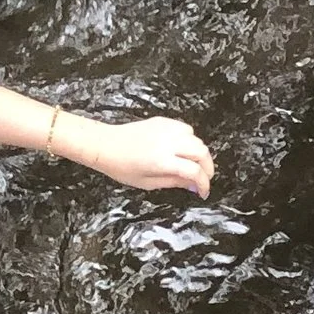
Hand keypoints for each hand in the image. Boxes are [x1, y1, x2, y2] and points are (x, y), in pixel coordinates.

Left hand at [67, 113, 213, 196]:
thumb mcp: (148, 183)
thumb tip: (193, 185)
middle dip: (208, 167)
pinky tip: (182, 149)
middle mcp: (167, 143)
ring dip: (199, 153)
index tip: (203, 192)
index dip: (203, 183)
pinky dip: (189, 140)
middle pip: (201, 152)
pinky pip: (185, 128)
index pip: (194, 171)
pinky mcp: (163, 121)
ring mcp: (166, 129)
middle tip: (203, 178)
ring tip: (192, 164)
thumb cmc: (122, 167)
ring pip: (196, 139)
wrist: (106, 145)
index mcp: (162, 161)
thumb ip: (174, 182)